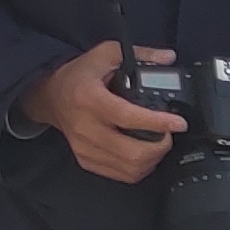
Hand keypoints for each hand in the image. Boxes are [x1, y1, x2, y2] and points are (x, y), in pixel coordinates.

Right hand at [14, 39, 183, 183]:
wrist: (50, 97)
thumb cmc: (78, 76)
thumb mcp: (105, 54)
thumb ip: (140, 54)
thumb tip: (168, 57)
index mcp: (89, 99)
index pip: (128, 117)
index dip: (157, 123)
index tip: (178, 123)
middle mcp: (85, 127)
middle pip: (132, 152)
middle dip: (160, 146)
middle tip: (169, 134)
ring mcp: (85, 148)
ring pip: (129, 168)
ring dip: (152, 159)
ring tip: (158, 144)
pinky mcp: (86, 160)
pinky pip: (121, 175)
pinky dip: (139, 168)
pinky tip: (144, 155)